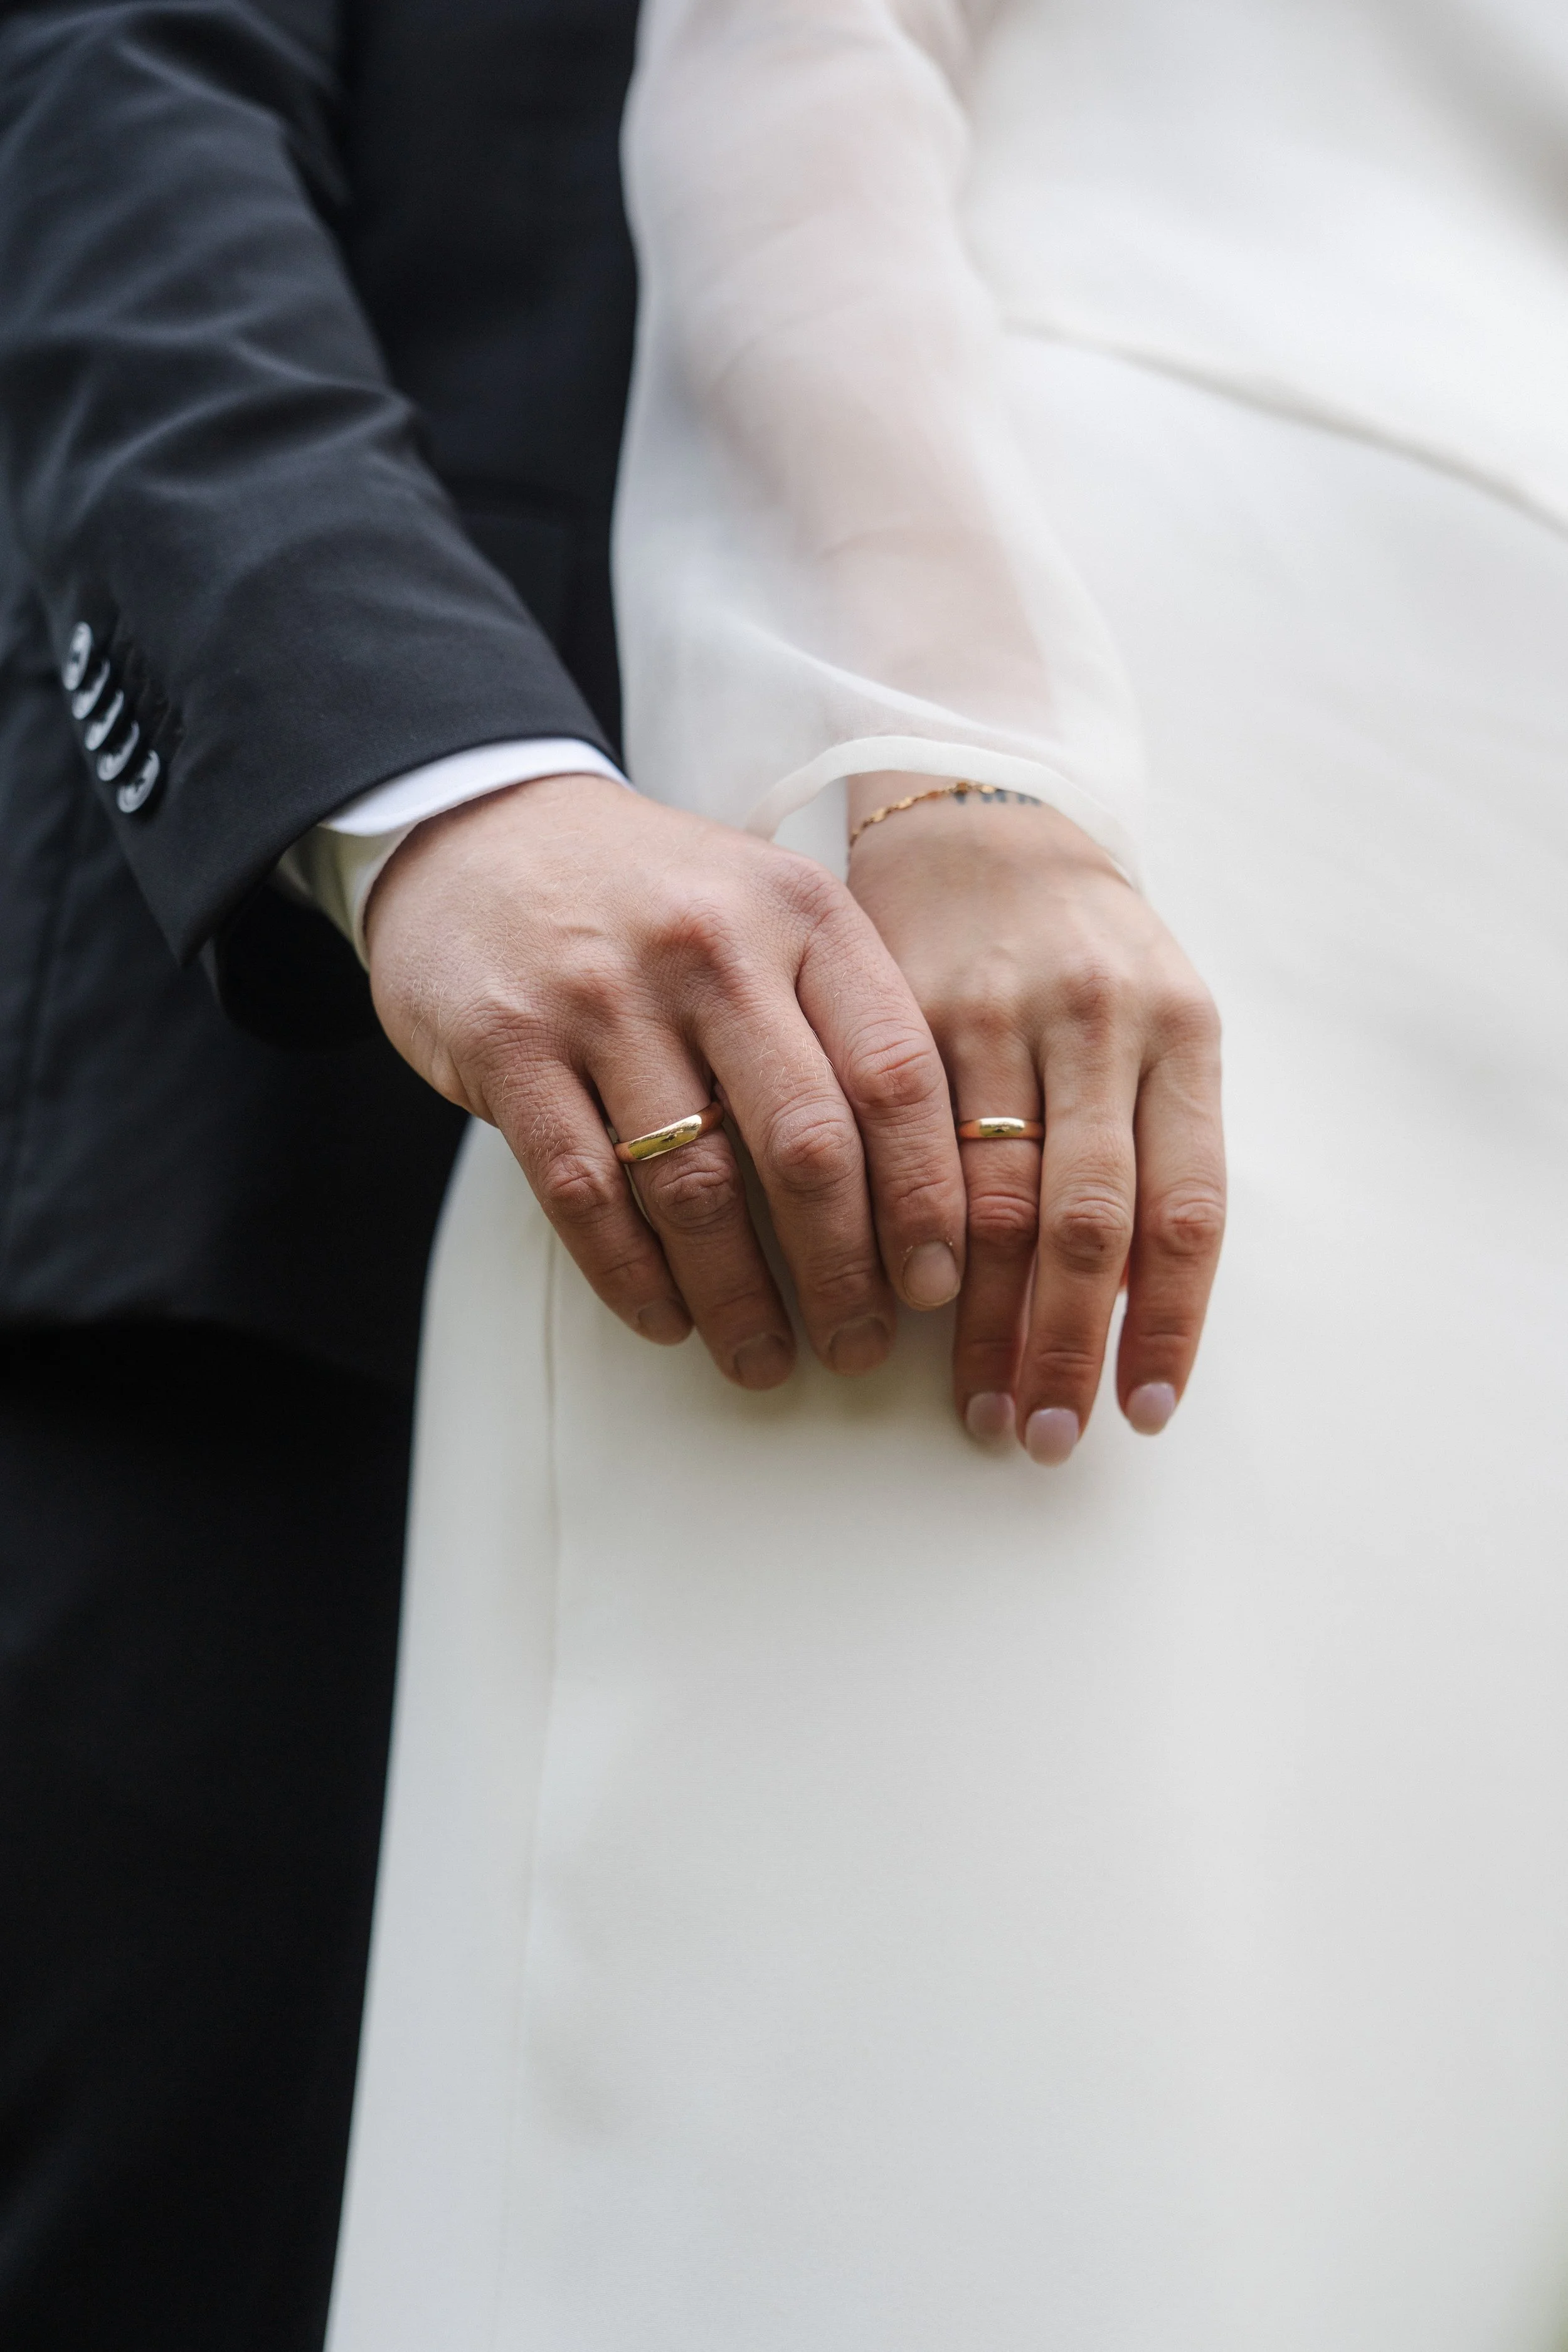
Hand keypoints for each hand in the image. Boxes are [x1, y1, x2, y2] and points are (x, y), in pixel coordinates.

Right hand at [365, 774, 967, 1387]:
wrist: (482, 828)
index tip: (935, 1285)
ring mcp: (605, 992)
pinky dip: (631, 1274)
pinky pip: (585, 1191)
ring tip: (762, 1358)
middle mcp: (712, 945)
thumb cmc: (656, 899)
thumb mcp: (769, 913)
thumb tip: (928, 1193)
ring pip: (694, 1184)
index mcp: (802, 913)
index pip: (896, 1074)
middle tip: (858, 1347)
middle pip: (807, 1145)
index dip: (926, 1198)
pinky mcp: (512, 1041)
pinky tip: (665, 1318)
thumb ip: (843, 1019)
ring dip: (738, 1297)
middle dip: (843, 1272)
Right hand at [847, 786, 1224, 1460]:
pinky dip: (883, 1239)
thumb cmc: (1084, 955)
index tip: (1143, 1412)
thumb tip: (1132, 1307)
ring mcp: (980, 1003)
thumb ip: (1153, 1149)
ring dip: (971, 1318)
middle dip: (1060, 1343)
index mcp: (1177, 1027)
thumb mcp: (1156, 1027)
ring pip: (974, 1192)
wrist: (978, 821)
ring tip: (959, 1398)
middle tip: (1039, 1434)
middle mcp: (1085, 1014)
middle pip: (1078, 1216)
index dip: (1167, 1321)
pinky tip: (874, 1307)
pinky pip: (882, 1146)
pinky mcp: (888, 999)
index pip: (1184, 1206)